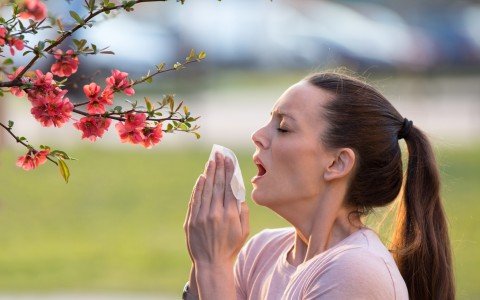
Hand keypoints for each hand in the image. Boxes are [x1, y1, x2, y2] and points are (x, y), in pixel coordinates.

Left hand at [184, 152, 248, 266]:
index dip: (229, 172)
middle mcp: (215, 214)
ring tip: (211, 161)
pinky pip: (195, 200)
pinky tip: (202, 178)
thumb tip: (239, 194)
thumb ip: (243, 212)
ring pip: (205, 190)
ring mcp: (201, 217)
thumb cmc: (231, 247)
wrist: (210, 264)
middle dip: (219, 167)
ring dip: (208, 174)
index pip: (229, 187)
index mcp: (230, 215)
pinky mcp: (191, 220)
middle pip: (217, 185)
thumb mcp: (244, 231)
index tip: (229, 159)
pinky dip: (198, 188)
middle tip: (219, 154)